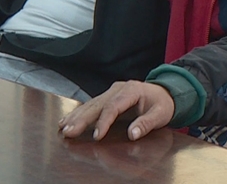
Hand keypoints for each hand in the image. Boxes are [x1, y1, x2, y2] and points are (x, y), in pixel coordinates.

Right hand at [59, 80, 174, 141]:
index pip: (114, 106)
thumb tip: (132, 134)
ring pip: (90, 104)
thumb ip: (147, 123)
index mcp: (131, 90)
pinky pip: (90, 105)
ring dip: (76, 116)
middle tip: (68, 132)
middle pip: (97, 104)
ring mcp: (111, 92)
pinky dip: (78, 113)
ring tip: (62, 128)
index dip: (104, 121)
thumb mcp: (160, 114)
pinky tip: (66, 121)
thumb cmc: (162, 104)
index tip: (97, 136)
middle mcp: (118, 89)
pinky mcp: (107, 97)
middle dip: (81, 119)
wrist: (164, 93)